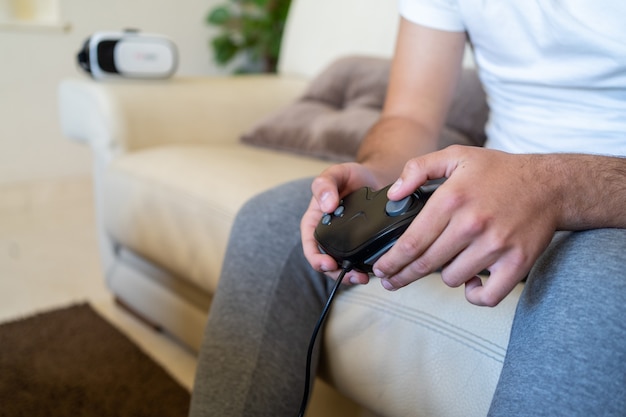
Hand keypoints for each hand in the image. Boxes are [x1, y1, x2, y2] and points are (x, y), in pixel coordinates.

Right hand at [301, 162, 382, 284]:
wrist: (374, 178)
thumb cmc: (350, 176)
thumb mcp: (335, 173)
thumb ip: (325, 185)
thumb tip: (326, 206)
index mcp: (315, 221)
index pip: (310, 246)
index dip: (316, 259)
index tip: (328, 264)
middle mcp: (328, 235)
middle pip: (327, 262)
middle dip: (337, 274)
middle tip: (353, 276)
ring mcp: (344, 242)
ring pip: (343, 265)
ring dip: (351, 275)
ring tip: (364, 277)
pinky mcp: (361, 245)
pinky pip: (360, 260)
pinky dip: (365, 267)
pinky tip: (374, 268)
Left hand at [373, 145, 558, 305]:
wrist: (549, 184)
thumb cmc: (499, 171)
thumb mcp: (456, 155)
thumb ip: (418, 168)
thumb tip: (393, 194)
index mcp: (452, 199)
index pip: (411, 242)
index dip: (390, 262)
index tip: (380, 270)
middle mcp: (471, 224)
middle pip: (425, 265)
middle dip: (402, 277)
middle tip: (392, 281)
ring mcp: (495, 245)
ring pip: (452, 279)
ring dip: (443, 275)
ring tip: (444, 264)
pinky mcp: (517, 263)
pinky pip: (487, 295)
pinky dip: (474, 295)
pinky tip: (470, 283)